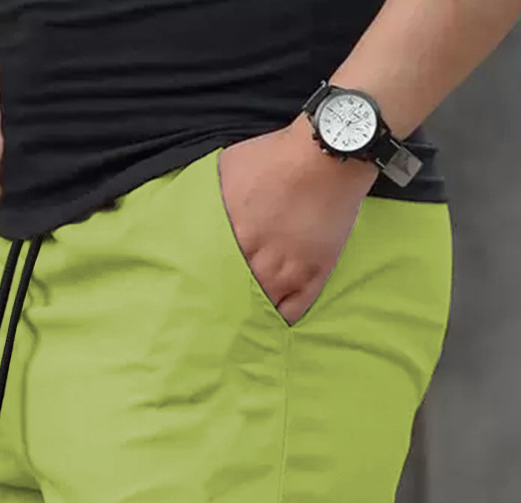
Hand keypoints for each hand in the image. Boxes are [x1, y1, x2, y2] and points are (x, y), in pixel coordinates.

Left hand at [216, 116, 377, 325]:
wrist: (325, 154)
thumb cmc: (277, 155)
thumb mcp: (229, 169)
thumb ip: (214, 199)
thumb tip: (195, 214)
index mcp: (235, 237)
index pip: (214, 276)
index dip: (207, 289)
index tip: (199, 300)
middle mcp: (261, 260)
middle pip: (239, 296)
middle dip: (229, 308)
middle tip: (218, 324)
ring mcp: (290, 269)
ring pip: (267, 306)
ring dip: (256, 316)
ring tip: (244, 329)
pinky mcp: (316, 272)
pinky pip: (297, 308)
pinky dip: (285, 319)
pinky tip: (276, 323)